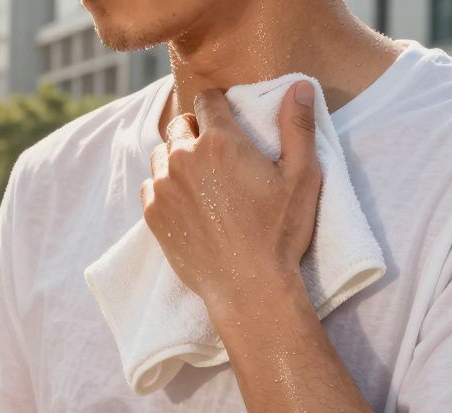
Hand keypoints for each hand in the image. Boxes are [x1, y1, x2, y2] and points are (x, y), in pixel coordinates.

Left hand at [141, 80, 321, 322]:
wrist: (248, 286)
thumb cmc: (279, 233)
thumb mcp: (302, 176)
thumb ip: (298, 127)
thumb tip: (300, 85)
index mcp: (220, 141)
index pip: (207, 100)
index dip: (218, 105)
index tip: (226, 117)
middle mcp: (184, 157)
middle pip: (180, 125)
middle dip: (195, 130)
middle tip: (216, 153)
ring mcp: (163, 186)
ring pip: (161, 154)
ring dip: (176, 157)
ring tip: (200, 178)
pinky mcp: (153, 214)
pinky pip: (150, 185)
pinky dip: (163, 187)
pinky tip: (186, 202)